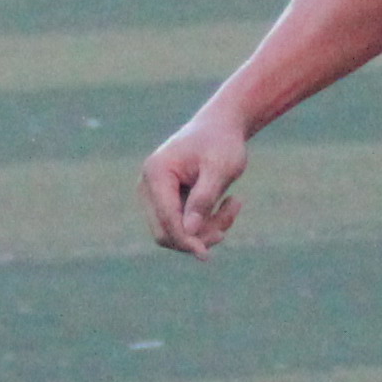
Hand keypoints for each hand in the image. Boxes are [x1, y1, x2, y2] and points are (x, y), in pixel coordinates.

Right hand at [142, 105, 252, 254]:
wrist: (221, 127)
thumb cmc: (222, 143)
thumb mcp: (220, 168)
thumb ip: (204, 198)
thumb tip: (189, 231)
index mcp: (156, 173)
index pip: (165, 219)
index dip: (185, 239)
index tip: (206, 254)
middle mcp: (147, 185)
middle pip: (164, 232)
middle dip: (197, 236)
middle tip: (226, 229)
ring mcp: (154, 195)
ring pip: (176, 232)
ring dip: (207, 228)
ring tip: (234, 205)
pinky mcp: (165, 201)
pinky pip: (183, 226)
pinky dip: (207, 223)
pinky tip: (229, 204)